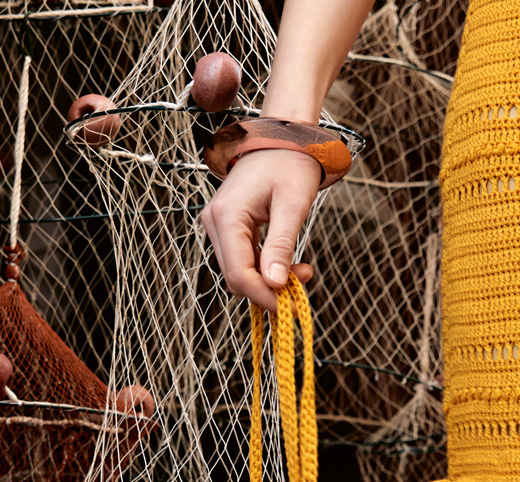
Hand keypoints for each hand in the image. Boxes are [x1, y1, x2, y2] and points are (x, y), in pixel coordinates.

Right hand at [201, 147, 319, 308]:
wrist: (281, 138)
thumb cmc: (290, 164)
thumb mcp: (292, 205)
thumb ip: (281, 245)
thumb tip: (275, 285)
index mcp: (226, 216)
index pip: (239, 275)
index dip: (264, 297)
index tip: (292, 305)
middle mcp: (214, 222)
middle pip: (236, 278)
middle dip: (269, 289)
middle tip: (305, 278)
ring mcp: (217, 225)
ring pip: (239, 273)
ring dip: (269, 280)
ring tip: (302, 269)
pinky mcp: (227, 228)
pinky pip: (243, 260)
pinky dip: (266, 268)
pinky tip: (289, 263)